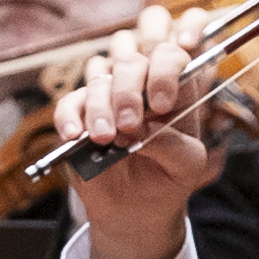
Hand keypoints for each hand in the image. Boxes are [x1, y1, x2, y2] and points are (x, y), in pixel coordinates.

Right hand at [55, 8, 222, 258]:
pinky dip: (71, 116)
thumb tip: (140, 128)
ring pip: (101, 74)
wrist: (137, 208)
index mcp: (177, 84)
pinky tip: (76, 137)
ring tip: (106, 139)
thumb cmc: (169, 177)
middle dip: (130, 89)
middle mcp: (143, 80)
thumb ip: (173, 143)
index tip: (160, 102)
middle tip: (130, 125)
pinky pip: (71, 100)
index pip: (173, 50)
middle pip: (133, 55)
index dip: (165, 68)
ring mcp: (109, 92)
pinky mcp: (81, 110)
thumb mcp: (187, 165)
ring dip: (102, 106)